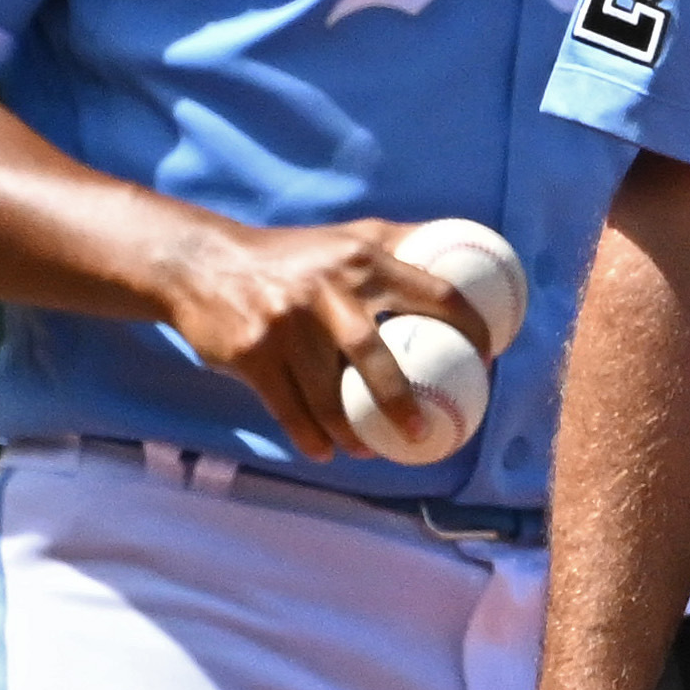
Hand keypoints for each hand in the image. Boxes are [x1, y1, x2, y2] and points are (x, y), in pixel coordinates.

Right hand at [151, 216, 494, 463]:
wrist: (201, 265)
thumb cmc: (291, 257)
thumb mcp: (346, 238)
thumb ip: (399, 245)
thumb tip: (468, 249)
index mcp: (362, 260)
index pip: (434, 293)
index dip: (470, 327)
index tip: (488, 358)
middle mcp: (327, 290)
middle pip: (375, 358)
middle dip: (402, 404)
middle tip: (423, 434)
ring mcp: (286, 324)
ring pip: (328, 397)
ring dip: (351, 433)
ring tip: (368, 450)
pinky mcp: (252, 354)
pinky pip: (290, 410)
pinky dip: (311, 437)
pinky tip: (326, 451)